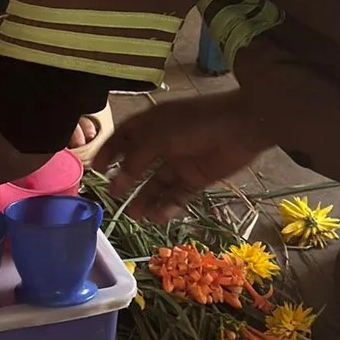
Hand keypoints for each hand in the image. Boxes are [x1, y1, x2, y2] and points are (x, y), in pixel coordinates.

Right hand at [92, 89, 268, 219]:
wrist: (242, 126)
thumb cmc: (197, 123)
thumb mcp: (160, 136)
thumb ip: (137, 157)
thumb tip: (118, 180)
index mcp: (153, 124)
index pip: (124, 136)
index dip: (109, 151)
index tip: (96, 168)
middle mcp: (164, 142)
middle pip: (138, 164)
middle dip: (126, 180)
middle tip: (114, 197)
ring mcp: (180, 161)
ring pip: (157, 184)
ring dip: (145, 199)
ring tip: (135, 215)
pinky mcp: (197, 178)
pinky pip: (177, 194)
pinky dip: (167, 206)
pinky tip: (158, 216)